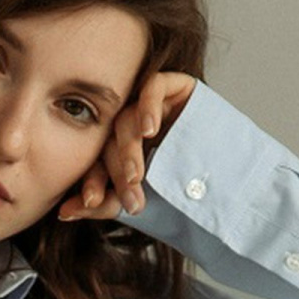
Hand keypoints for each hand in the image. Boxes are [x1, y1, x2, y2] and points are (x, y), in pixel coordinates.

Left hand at [56, 69, 200, 223]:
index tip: (87, 203)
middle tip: (129, 196)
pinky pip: (154, 87)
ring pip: (127, 119)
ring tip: (137, 174)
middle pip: (110, 141)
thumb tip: (63, 212)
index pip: (96, 160)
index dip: (91, 180)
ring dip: (130, 149)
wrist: (235, 192)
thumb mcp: (140, 204)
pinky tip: (151, 129)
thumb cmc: (188, 200)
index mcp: (121, 150)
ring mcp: (153, 106)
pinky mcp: (176, 87)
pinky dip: (149, 107)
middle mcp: (133, 126)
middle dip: (116, 172)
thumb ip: (103, 205)